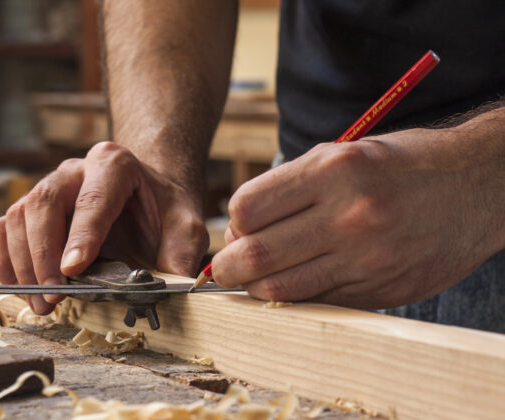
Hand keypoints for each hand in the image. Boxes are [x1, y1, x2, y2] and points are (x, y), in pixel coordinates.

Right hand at [0, 142, 208, 314]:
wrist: (146, 194)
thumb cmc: (163, 209)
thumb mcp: (187, 225)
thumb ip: (183, 252)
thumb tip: (173, 284)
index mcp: (114, 164)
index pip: (93, 199)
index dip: (80, 236)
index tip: (72, 270)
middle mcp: (74, 170)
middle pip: (43, 205)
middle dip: (43, 256)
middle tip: (52, 297)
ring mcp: (46, 187)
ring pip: (16, 218)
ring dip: (21, 266)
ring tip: (41, 303)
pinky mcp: (28, 208)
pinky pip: (0, 229)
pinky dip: (2, 261)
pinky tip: (19, 289)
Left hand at [213, 128, 504, 308]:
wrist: (477, 187)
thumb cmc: (401, 164)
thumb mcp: (344, 153)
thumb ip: (291, 187)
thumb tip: (241, 227)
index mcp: (335, 169)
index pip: (248, 207)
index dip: (233, 221)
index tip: (238, 227)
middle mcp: (350, 215)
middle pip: (257, 255)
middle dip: (228, 266)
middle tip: (225, 267)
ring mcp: (367, 258)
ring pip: (281, 288)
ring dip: (256, 287)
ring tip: (255, 277)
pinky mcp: (381, 289)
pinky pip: (318, 301)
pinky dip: (296, 296)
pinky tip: (296, 282)